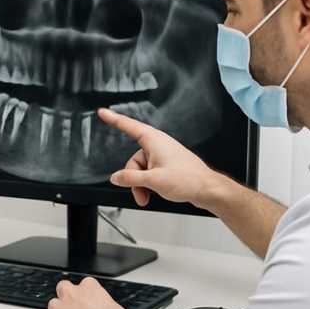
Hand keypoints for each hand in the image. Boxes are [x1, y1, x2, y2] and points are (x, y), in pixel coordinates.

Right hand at [98, 108, 215, 206]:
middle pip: (133, 160)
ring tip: (148, 196)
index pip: (128, 126)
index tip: (102, 112)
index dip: (113, 119)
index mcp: (153, 140)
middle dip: (133, 179)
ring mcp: (162, 155)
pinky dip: (148, 184)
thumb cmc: (188, 179)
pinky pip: (149, 172)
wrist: (207, 189)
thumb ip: (130, 178)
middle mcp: (157, 145)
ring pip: (141, 169)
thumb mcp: (153, 180)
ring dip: (141, 184)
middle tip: (141, 193)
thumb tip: (116, 177)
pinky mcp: (166, 165)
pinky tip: (154, 192)